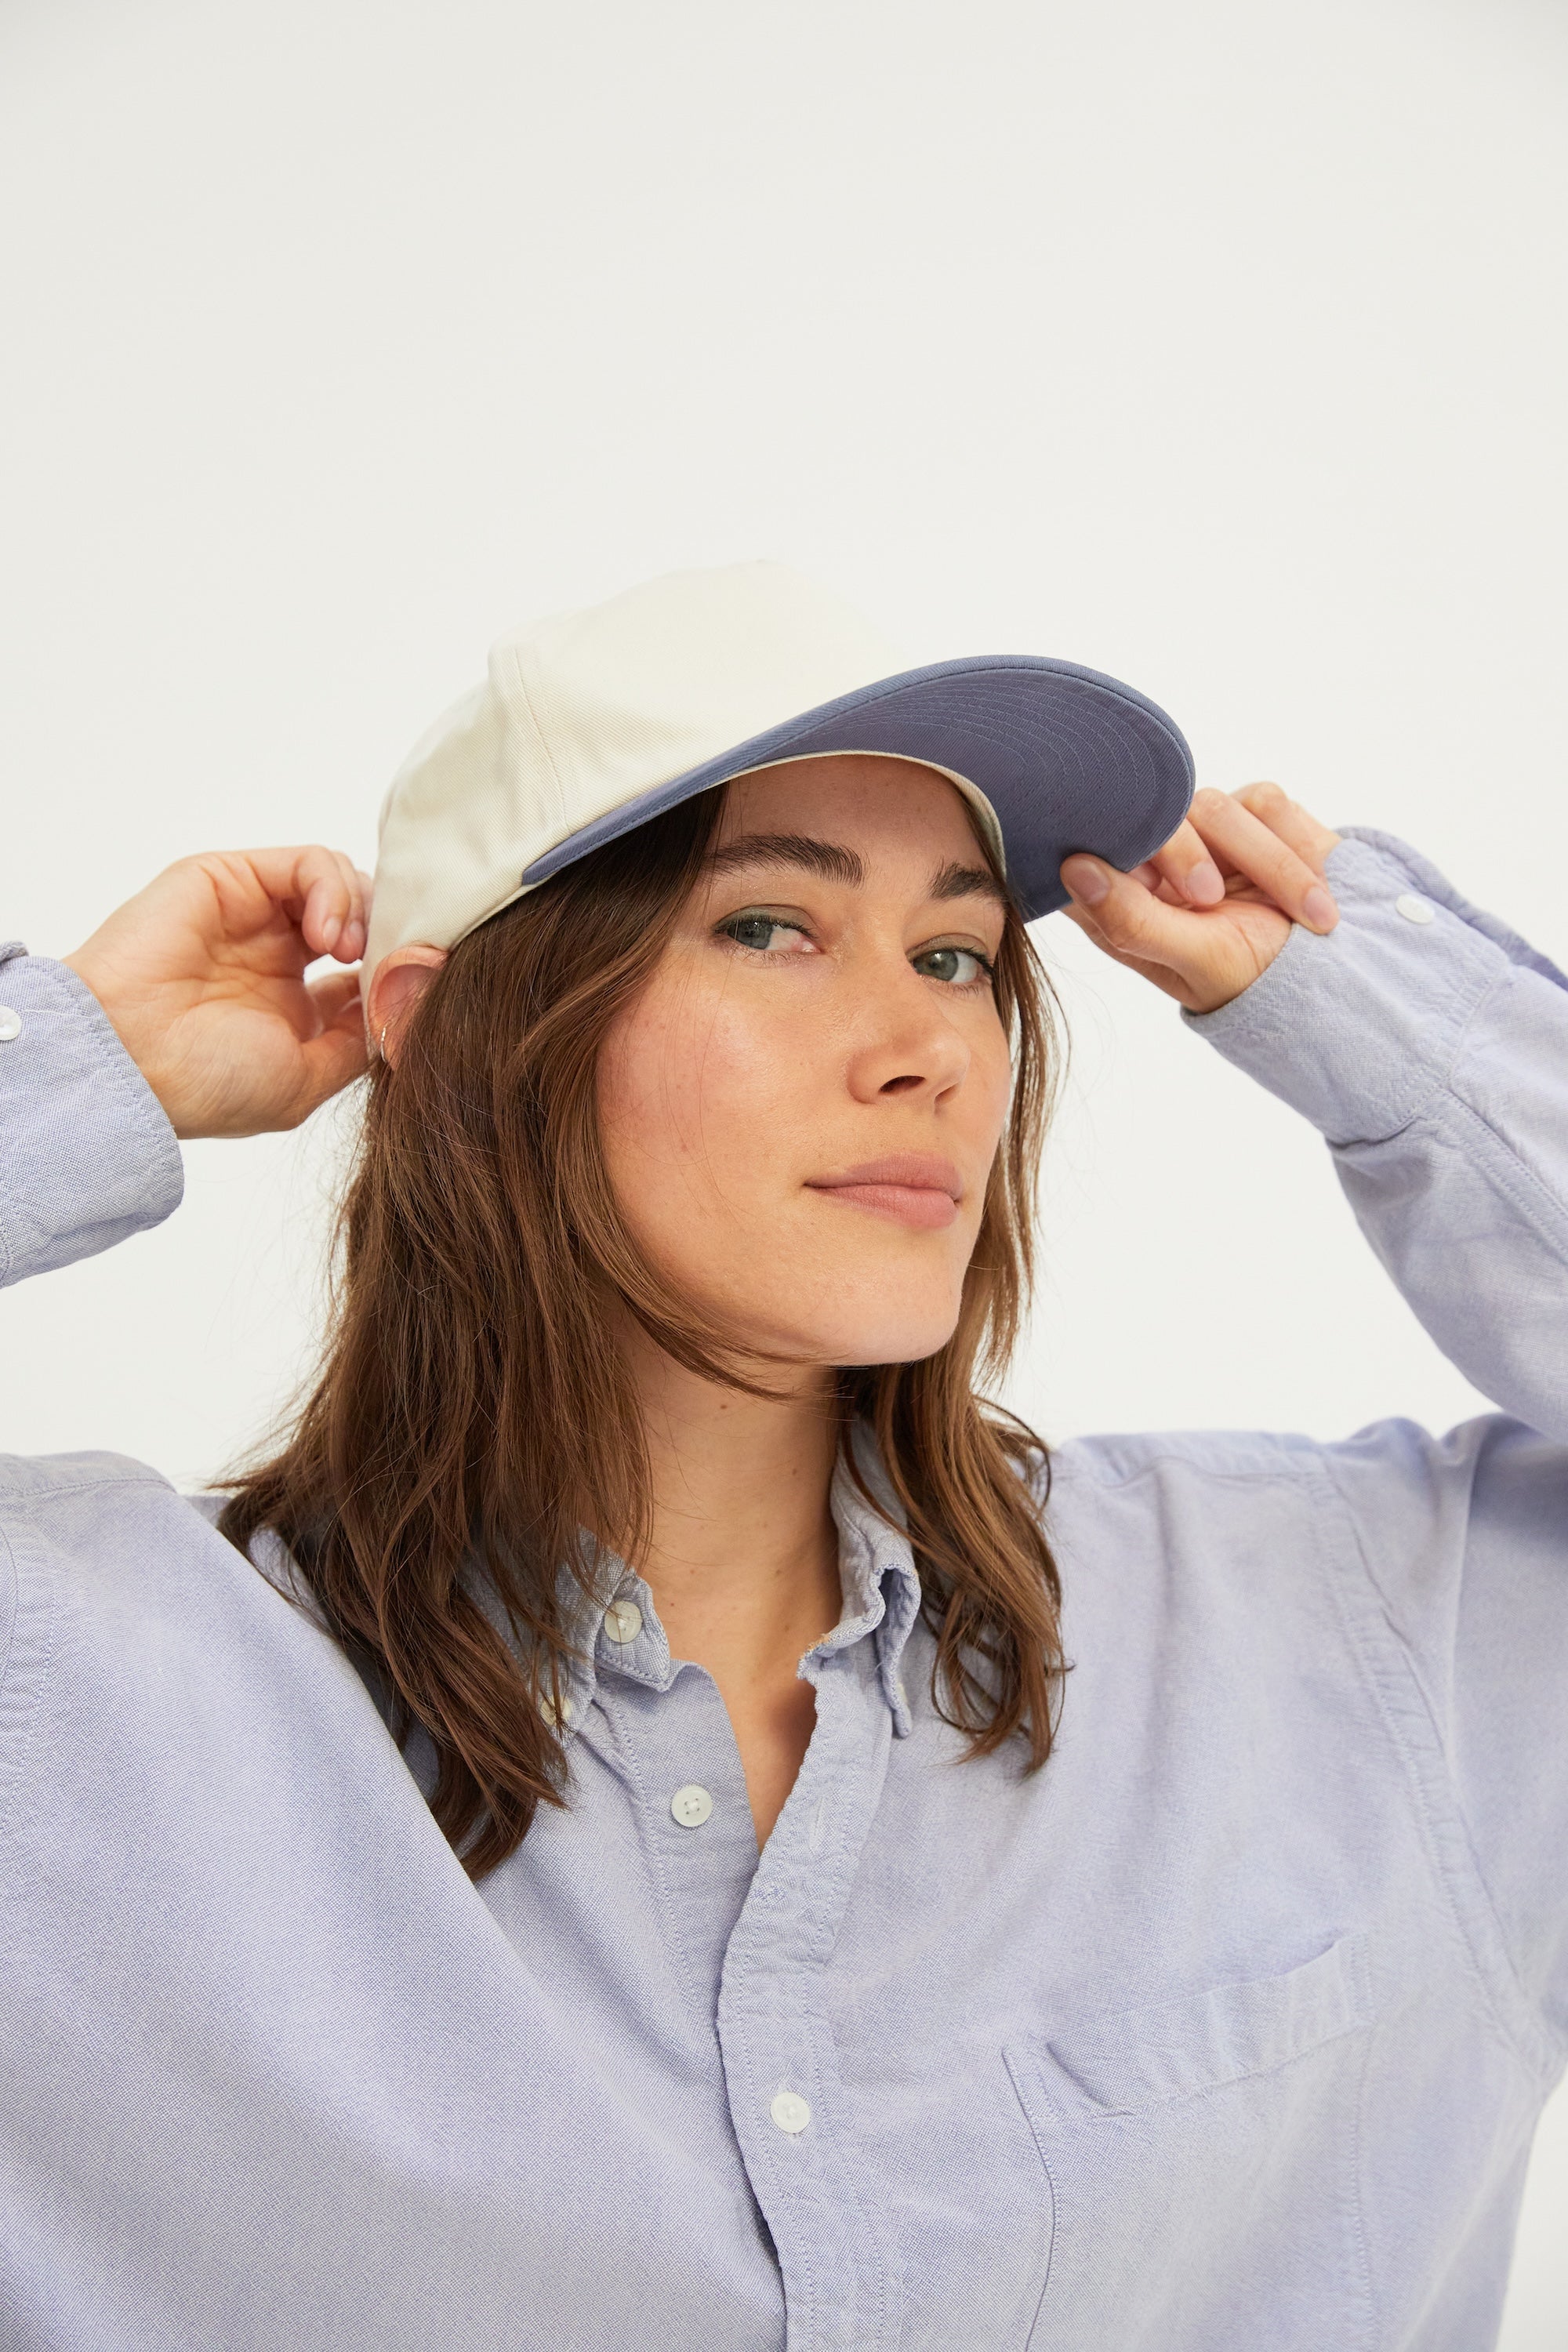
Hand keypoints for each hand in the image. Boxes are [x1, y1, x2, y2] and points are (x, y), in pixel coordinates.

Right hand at [64, 847, 372, 1137]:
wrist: (130, 1058)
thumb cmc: (204, 1083)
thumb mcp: (302, 1083)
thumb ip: (353, 1044)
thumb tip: (396, 1006)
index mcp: (291, 1010)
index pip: (364, 971)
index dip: (394, 973)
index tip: (408, 993)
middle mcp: (275, 959)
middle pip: (361, 920)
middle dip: (386, 936)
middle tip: (382, 965)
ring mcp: (254, 917)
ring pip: (341, 884)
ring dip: (361, 912)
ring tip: (345, 951)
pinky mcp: (233, 878)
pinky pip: (310, 862)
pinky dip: (334, 888)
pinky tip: (326, 933)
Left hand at [1059, 784, 1342, 1014]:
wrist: (1331, 967)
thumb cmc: (1250, 974)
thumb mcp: (1192, 958)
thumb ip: (1131, 919)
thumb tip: (1073, 868)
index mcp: (1120, 898)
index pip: (1088, 845)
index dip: (1108, 845)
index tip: (1144, 879)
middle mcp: (1156, 855)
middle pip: (1151, 815)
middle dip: (1186, 857)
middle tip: (1211, 899)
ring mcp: (1204, 829)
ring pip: (1216, 806)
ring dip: (1262, 863)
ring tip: (1295, 914)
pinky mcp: (1251, 811)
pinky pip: (1267, 802)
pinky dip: (1295, 851)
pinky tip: (1310, 897)